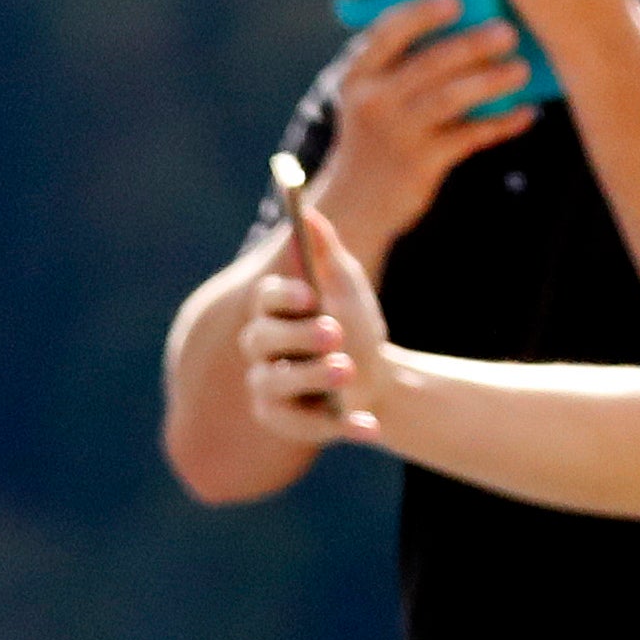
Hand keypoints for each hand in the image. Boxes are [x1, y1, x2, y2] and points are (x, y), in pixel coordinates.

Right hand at [239, 193, 399, 451]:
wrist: (378, 377)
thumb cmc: (354, 324)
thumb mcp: (346, 284)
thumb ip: (325, 250)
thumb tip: (308, 212)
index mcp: (273, 313)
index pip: (264, 300)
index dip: (283, 296)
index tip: (310, 293)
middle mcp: (261, 352)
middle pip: (261, 340)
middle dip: (296, 336)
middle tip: (333, 331)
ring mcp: (269, 390)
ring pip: (275, 385)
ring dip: (311, 376)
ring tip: (347, 369)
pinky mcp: (287, 424)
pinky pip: (306, 427)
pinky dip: (341, 427)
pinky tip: (370, 427)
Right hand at [308, 0, 536, 268]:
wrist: (354, 206)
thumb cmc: (376, 137)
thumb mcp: (372, 98)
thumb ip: (404, 65)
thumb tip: (471, 26)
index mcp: (358, 77)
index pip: (387, 34)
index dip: (422, 14)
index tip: (456, 1)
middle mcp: (373, 102)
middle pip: (429, 63)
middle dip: (472, 44)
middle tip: (507, 33)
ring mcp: (397, 135)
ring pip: (452, 98)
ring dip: (492, 81)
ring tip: (521, 70)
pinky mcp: (420, 165)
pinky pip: (469, 136)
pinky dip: (500, 123)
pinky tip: (525, 113)